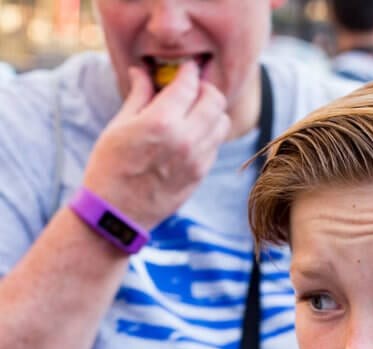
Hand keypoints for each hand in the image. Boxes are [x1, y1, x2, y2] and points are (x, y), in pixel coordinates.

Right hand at [83, 63, 229, 229]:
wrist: (116, 215)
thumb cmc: (110, 168)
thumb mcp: (119, 126)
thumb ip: (138, 96)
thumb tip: (142, 72)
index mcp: (162, 122)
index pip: (189, 84)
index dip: (188, 71)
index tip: (184, 69)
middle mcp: (185, 140)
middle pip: (215, 101)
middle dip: (205, 89)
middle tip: (192, 89)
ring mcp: (196, 161)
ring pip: (221, 123)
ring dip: (211, 112)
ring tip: (194, 113)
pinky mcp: (200, 176)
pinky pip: (215, 146)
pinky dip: (208, 135)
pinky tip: (191, 135)